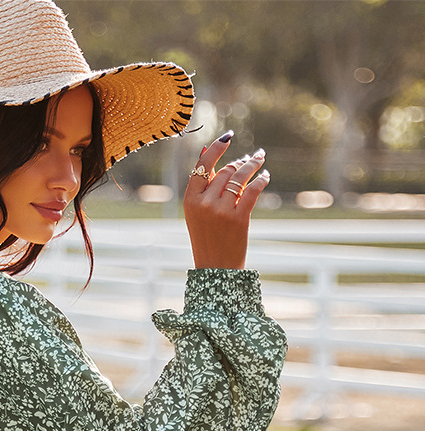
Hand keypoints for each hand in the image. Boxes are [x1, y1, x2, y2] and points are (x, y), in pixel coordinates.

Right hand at [183, 132, 269, 269]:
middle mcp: (204, 203)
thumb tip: (205, 149)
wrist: (216, 268)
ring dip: (253, 166)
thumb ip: (202, 183)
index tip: (229, 137)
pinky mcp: (238, 218)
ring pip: (240, 177)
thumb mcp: (197, 212)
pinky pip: (252, 190)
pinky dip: (261, 180)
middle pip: (226, 171)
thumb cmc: (206, 238)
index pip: (203, 166)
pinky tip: (265, 176)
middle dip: (240, 163)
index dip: (217, 148)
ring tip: (260, 160)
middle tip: (250, 159)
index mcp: (190, 200)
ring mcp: (221, 211)